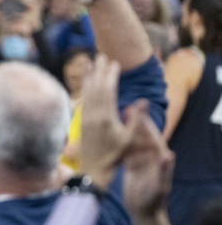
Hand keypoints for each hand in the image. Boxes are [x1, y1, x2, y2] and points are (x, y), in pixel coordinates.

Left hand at [79, 54, 146, 188]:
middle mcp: (93, 114)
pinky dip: (83, 88)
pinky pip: (82, 99)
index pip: (108, 90)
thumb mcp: (130, 139)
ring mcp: (85, 117)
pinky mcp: (81, 121)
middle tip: (101, 55)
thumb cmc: (115, 155)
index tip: (114, 62)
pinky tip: (85, 82)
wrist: (94, 169)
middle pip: (95, 87)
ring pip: (86, 92)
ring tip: (88, 61)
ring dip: (88, 76)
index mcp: (106, 117)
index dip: (110, 75)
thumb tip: (143, 101)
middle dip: (98, 70)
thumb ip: (136, 119)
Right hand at [122, 113, 174, 220]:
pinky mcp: (132, 165)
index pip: (151, 136)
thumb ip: (164, 170)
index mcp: (158, 158)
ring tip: (120, 114)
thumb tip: (167, 155)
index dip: (145, 123)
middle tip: (129, 106)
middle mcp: (150, 156)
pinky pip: (126, 149)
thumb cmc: (153, 200)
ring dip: (127, 127)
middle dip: (137, 121)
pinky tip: (113, 132)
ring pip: (133, 140)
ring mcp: (141, 160)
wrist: (144, 212)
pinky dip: (121, 139)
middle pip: (142, 135)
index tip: (139, 111)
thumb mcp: (159, 186)